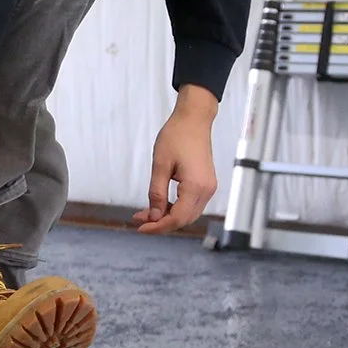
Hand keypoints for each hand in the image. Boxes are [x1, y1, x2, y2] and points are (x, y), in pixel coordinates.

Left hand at [134, 85, 219, 233]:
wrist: (194, 120)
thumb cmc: (176, 136)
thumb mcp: (160, 165)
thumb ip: (156, 193)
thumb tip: (153, 216)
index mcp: (196, 187)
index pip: (177, 219)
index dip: (158, 227)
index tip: (140, 227)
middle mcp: (207, 191)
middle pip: (184, 220)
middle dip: (161, 223)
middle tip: (139, 220)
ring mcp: (209, 188)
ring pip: (188, 214)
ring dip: (167, 216)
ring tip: (146, 212)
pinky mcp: (206, 184)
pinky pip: (191, 204)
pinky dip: (175, 208)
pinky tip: (159, 204)